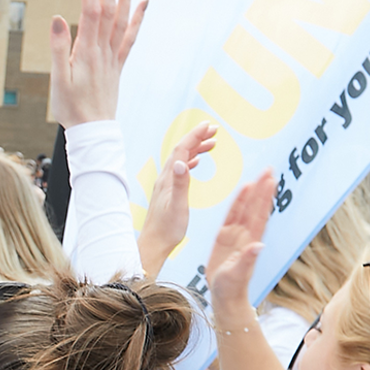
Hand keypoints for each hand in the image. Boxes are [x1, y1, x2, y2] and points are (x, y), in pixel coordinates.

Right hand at [47, 0, 145, 128]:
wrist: (93, 132)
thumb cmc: (71, 108)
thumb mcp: (59, 80)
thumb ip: (59, 49)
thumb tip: (57, 18)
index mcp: (87, 52)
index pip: (91, 11)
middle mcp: (103, 50)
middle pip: (109, 10)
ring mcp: (112, 57)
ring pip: (122, 20)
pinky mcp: (116, 65)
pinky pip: (130, 37)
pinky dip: (137, 18)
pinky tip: (143, 3)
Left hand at [140, 122, 215, 276]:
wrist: (154, 244)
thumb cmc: (167, 229)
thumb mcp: (178, 207)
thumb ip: (181, 184)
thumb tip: (180, 162)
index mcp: (168, 179)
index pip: (181, 150)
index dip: (195, 135)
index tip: (209, 125)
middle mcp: (165, 178)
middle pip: (181, 150)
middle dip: (197, 137)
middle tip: (214, 130)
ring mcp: (165, 184)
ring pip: (181, 159)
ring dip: (195, 148)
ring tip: (211, 142)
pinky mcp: (168, 191)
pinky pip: (179, 170)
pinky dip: (190, 161)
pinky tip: (196, 162)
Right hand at [207, 173, 275, 311]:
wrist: (224, 297)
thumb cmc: (231, 288)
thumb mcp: (237, 274)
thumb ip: (247, 260)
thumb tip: (258, 245)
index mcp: (250, 241)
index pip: (259, 214)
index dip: (265, 197)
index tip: (270, 180)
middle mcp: (246, 235)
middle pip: (255, 207)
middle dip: (262, 188)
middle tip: (269, 169)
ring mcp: (236, 235)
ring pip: (246, 209)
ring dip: (253, 192)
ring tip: (259, 176)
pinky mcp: (225, 238)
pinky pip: (232, 215)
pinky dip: (238, 202)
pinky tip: (242, 191)